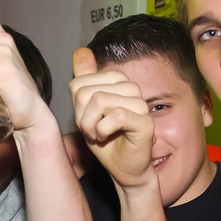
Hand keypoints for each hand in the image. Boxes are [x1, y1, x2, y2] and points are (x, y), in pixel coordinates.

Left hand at [71, 47, 157, 191]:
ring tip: (99, 134)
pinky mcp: (145, 122)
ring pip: (100, 101)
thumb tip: (81, 51)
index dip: (76, 107)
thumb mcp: (86, 111)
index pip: (79, 84)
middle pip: (87, 93)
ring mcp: (140, 104)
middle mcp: (130, 89)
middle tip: (92, 130)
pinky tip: (106, 137)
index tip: (86, 120)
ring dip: (91, 126)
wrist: (124, 168)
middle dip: (82, 117)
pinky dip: (103, 130)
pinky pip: (115, 116)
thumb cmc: (106, 140)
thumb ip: (84, 81)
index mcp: (116, 83)